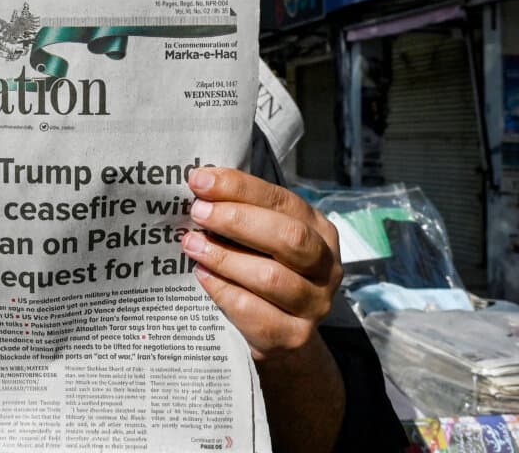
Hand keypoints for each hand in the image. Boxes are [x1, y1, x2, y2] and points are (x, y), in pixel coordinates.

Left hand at [181, 167, 341, 361]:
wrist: (281, 336)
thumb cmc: (264, 272)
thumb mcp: (261, 240)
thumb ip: (241, 214)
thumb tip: (200, 186)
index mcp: (319, 230)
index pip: (281, 200)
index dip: (240, 188)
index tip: (200, 181)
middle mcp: (325, 265)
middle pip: (288, 237)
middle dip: (236, 220)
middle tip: (197, 213)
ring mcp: (314, 303)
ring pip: (271, 277)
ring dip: (224, 257)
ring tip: (192, 245)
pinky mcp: (295, 336)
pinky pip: (253, 310)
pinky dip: (223, 290)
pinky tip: (203, 276)